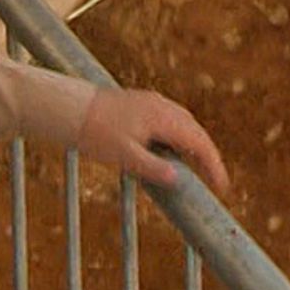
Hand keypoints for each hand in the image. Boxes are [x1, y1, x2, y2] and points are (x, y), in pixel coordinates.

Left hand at [77, 88, 229, 195]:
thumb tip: (178, 179)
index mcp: (162, 117)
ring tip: (197, 168)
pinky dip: (179, 136)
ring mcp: (150, 102)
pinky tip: (171, 149)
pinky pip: (170, 120)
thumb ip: (152, 168)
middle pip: (196, 131)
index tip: (222, 187)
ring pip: (183, 124)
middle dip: (207, 156)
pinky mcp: (140, 103)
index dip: (214, 165)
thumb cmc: (94, 132)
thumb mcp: (123, 156)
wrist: (68, 108)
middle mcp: (161, 106)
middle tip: (214, 180)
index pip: (199, 142)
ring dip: (194, 145)